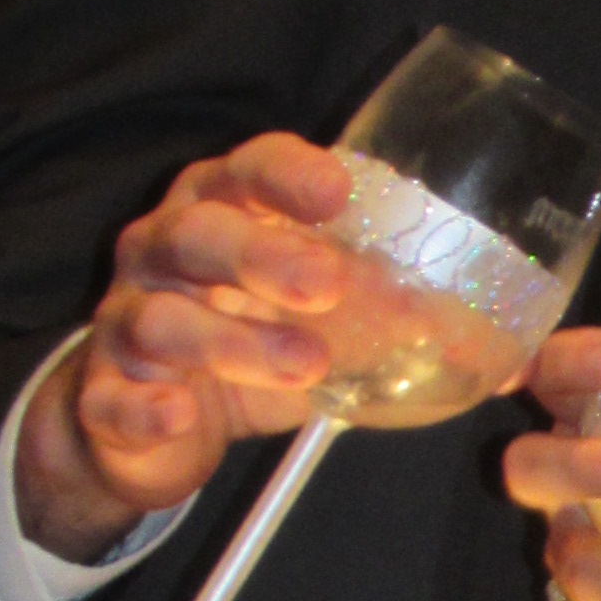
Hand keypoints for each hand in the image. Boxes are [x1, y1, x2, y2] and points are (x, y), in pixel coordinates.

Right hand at [17, 133, 355, 559]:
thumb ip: (389, 318)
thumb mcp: (318, 323)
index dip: (285, 174)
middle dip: (260, 253)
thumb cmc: (241, 344)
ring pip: (160, 318)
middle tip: (326, 284)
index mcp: (219, 215)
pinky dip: (145, 406)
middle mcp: (161, 255)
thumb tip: (495, 348)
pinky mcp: (104, 395)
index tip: (337, 191)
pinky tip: (179, 413)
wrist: (146, 427)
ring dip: (229, 339)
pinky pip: (112, 397)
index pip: (245, 172)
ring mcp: (126, 323)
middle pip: (197, 234)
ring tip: (304, 364)